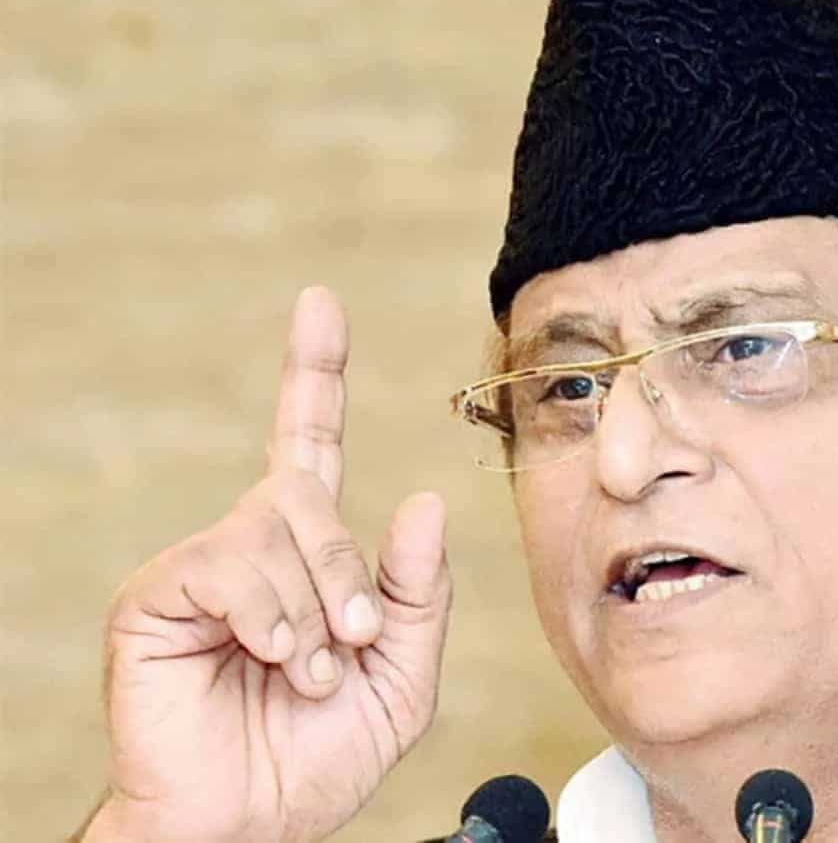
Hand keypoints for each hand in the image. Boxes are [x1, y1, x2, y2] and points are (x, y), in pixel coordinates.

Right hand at [86, 287, 451, 841]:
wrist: (250, 823)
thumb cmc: (320, 751)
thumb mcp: (402, 675)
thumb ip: (416, 594)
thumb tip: (419, 500)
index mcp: (308, 552)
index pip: (308, 441)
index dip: (314, 373)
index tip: (320, 305)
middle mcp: (253, 542)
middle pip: (310, 493)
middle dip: (347, 573)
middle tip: (353, 643)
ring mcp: (204, 565)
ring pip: (277, 529)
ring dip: (315, 611)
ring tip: (305, 670)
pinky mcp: (159, 595)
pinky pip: (232, 569)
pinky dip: (271, 620)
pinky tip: (269, 658)